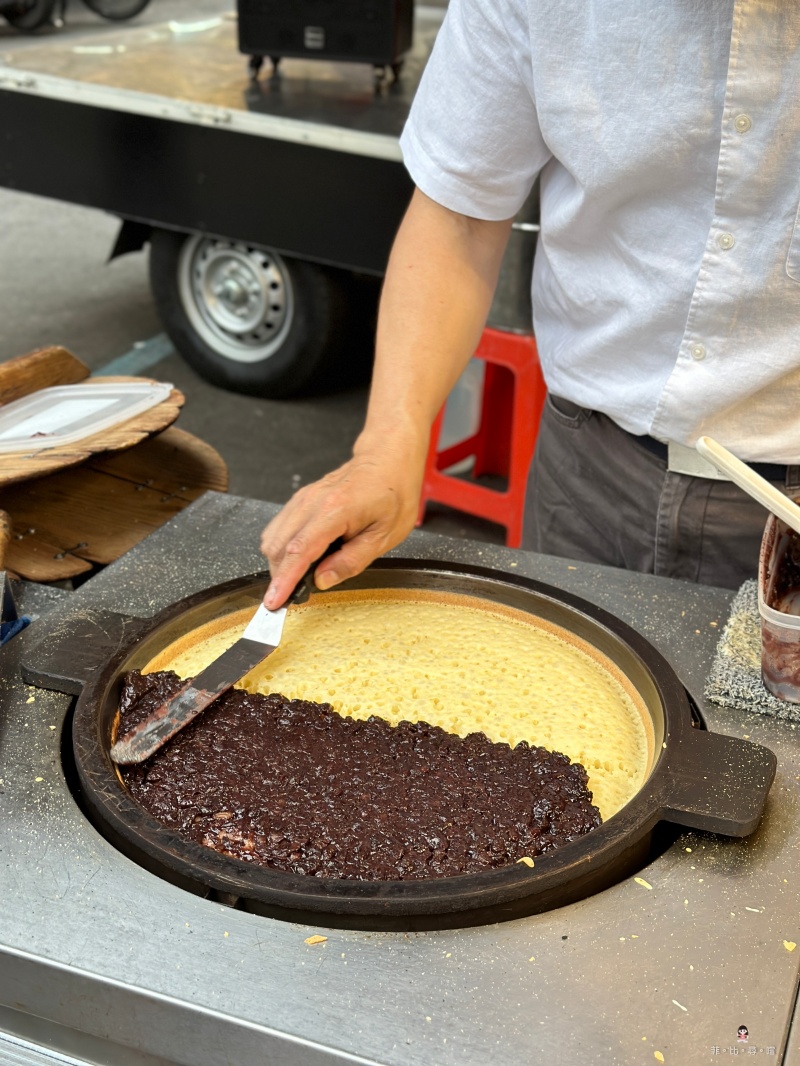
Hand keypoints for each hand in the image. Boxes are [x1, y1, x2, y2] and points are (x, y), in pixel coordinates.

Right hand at [260, 441, 424, 607]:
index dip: (284, 580)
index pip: (299, 551)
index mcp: (335, 510)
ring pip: (273, 538)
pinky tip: (301, 558)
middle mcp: (312, 502)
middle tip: (294, 595)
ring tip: (300, 577)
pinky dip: (282, 549)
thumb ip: (352, 561)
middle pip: (278, 547)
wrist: (388, 460)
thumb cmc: (392, 493)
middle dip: (280, 576)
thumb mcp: (385, 536)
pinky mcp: (300, 500)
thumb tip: (322, 580)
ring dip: (279, 563)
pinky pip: (279, 528)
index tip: (274, 601)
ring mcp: (303, 499)